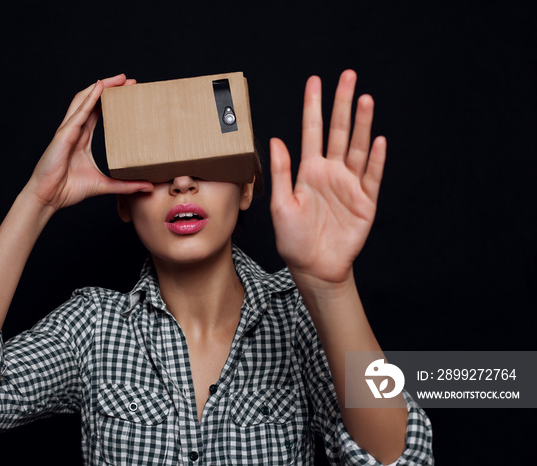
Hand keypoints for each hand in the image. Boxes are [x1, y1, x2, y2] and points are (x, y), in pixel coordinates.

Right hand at [24, 74, 153, 210]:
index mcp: (82, 138)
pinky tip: (100, 87)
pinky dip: (90, 98)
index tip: (129, 92)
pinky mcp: (64, 135)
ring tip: (119, 78)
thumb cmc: (68, 189)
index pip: (98, 111)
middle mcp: (75, 130)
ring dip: (102, 87)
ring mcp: (68, 130)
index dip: (112, 100)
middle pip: (93, 101)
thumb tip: (149, 186)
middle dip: (110, 88)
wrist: (48, 198)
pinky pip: (79, 112)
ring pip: (85, 100)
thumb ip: (126, 185)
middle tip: (130, 81)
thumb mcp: (104, 185)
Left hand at [270, 70, 385, 285]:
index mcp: (309, 171)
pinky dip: (375, 159)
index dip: (313, 107)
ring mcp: (350, 185)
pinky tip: (377, 140)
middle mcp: (331, 172)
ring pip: (357, 147)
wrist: (315, 267)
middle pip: (338, 131)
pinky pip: (372, 175)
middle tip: (348, 76)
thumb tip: (275, 140)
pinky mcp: (366, 201)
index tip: (315, 81)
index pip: (312, 131)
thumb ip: (281, 172)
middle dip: (342, 103)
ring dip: (362, 124)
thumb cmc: (293, 240)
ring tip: (365, 99)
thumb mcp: (281, 206)